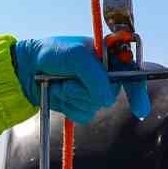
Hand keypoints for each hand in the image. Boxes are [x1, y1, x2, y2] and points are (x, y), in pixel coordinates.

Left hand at [12, 36, 150, 121]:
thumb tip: (105, 98)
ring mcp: (92, 91)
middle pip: (110, 94)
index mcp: (109, 56)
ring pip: (95, 106)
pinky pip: (83, 114)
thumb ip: (94, 76)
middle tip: (70, 77)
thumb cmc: (52, 54)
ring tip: (62, 82)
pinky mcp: (81, 105)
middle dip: (88, 89)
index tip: (139, 108)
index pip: (131, 74)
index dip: (137, 91)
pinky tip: (60, 93)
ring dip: (74, 96)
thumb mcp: (76, 57)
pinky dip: (69, 106)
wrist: (28, 69)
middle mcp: (104, 74)